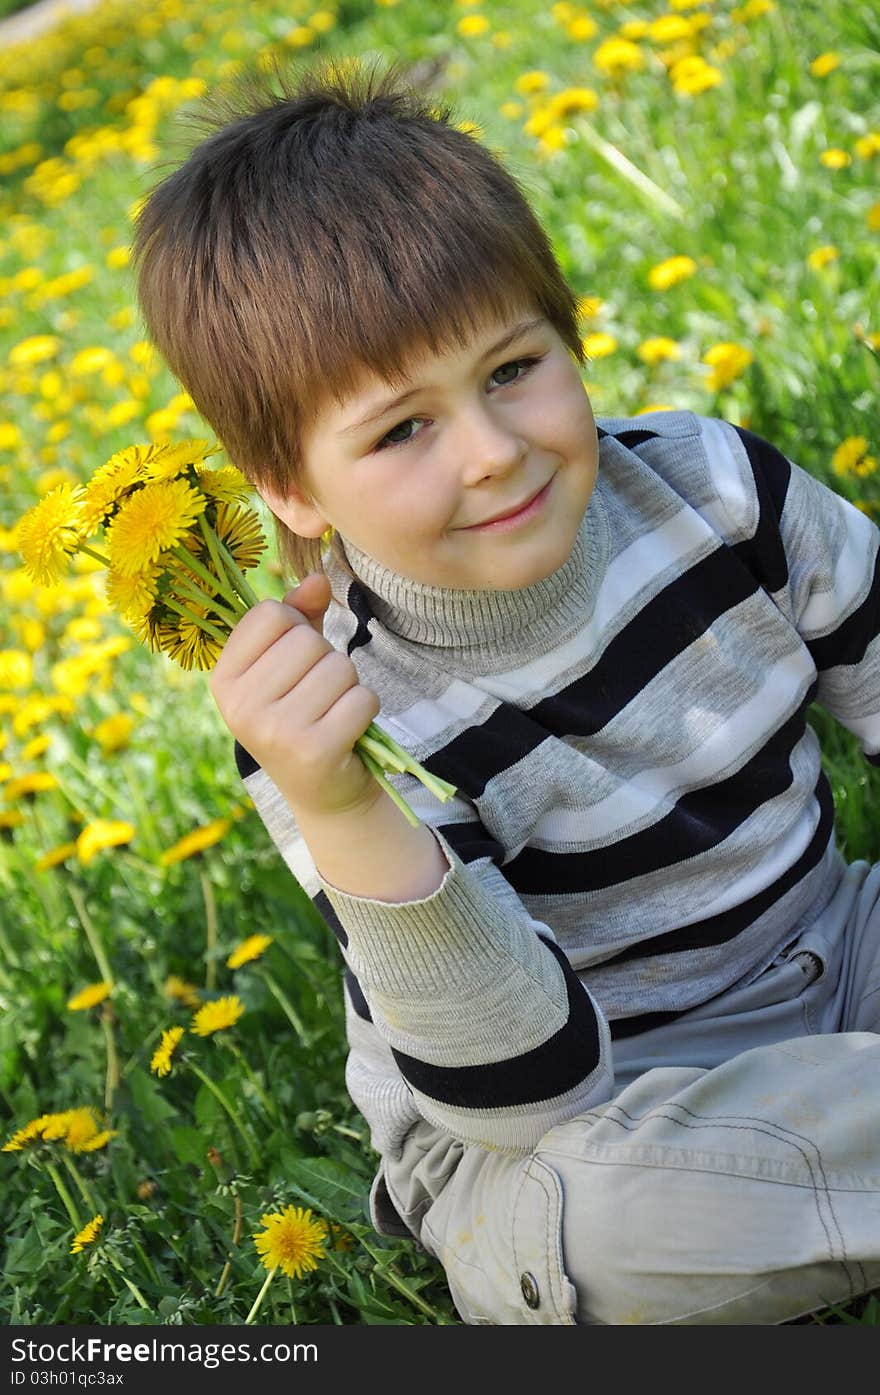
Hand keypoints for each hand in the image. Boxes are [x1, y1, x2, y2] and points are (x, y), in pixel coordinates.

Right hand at [209, 572, 381, 819]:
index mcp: (224, 679)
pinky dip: (366, 709)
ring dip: (349, 687)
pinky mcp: (315, 751)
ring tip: (332, 713)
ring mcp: (276, 731)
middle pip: (308, 640)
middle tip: (318, 697)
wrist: (322, 791)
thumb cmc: (303, 714)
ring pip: (340, 667)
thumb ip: (300, 615)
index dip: (296, 628)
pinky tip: (348, 731)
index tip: (293, 663)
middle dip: (327, 661)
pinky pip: (362, 698)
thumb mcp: (289, 664)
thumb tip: (318, 578)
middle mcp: (241, 706)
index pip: (270, 614)